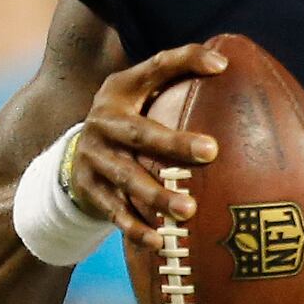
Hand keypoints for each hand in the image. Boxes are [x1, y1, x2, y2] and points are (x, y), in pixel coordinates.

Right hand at [59, 42, 228, 233]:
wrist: (74, 154)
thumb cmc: (129, 120)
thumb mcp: (142, 92)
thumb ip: (178, 78)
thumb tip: (229, 66)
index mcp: (120, 91)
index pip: (155, 68)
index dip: (185, 61)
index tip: (221, 67)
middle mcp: (102, 122)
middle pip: (139, 133)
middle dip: (174, 143)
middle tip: (210, 151)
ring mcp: (92, 157)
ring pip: (126, 178)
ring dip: (157, 195)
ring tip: (188, 210)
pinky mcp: (88, 189)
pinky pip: (114, 212)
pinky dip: (136, 229)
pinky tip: (159, 242)